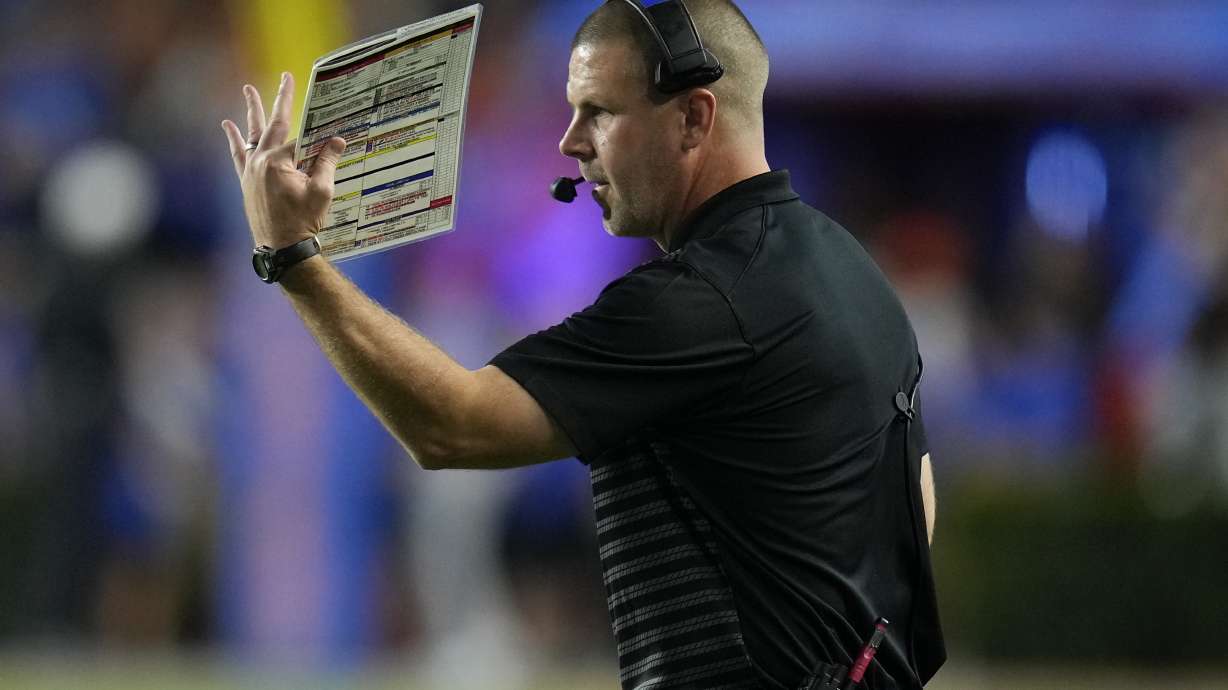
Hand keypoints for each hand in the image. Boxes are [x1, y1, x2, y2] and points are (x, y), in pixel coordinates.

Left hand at [221, 72, 345, 248]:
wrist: (282, 248)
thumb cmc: (302, 221)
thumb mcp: (321, 192)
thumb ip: (326, 163)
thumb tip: (338, 140)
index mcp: (278, 161)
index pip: (300, 138)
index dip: (319, 135)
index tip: (332, 127)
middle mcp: (260, 161)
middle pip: (272, 125)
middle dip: (280, 100)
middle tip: (284, 78)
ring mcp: (250, 170)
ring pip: (252, 134)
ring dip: (251, 111)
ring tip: (248, 90)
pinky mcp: (246, 181)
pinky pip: (238, 154)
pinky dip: (233, 139)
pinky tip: (228, 125)